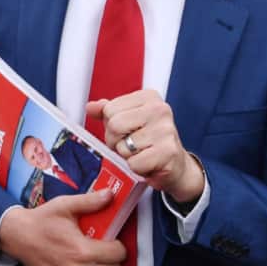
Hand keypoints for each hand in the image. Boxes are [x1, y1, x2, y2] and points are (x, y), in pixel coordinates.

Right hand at [0, 191, 125, 265]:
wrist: (18, 237)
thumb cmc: (42, 220)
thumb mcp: (66, 206)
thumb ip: (90, 201)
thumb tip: (110, 194)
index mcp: (82, 250)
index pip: (118, 254)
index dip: (118, 246)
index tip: (111, 241)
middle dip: (112, 259)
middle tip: (103, 249)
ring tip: (94, 262)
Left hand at [88, 91, 203, 206]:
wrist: (176, 165)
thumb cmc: (149, 142)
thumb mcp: (128, 121)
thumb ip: (108, 112)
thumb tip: (90, 107)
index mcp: (148, 97)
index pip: (109, 109)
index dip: (112, 126)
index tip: (127, 131)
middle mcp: (159, 109)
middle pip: (114, 125)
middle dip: (116, 141)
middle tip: (131, 145)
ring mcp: (165, 130)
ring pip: (123, 146)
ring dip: (127, 156)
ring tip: (142, 153)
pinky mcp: (167, 152)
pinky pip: (133, 163)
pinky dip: (137, 168)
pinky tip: (148, 163)